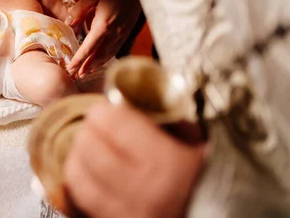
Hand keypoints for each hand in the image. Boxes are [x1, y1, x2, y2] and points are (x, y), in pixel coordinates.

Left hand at [64, 102, 205, 217]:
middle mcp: (144, 193)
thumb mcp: (195, 139)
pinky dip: (80, 181)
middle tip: (96, 125)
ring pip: (77, 176)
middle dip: (88, 129)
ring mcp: (128, 214)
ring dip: (79, 154)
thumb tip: (121, 99)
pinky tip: (90, 172)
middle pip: (88, 147)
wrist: (227, 216)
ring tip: (89, 147)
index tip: (107, 108)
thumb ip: (160, 117)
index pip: (111, 121)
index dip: (104, 110)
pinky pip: (82, 199)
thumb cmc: (210, 175)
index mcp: (169, 164)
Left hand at [66, 0, 141, 77]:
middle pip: (99, 55)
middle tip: (75, 76)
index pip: (89, 48)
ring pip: (108, 54)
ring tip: (87, 72)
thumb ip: (79, 10)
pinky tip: (101, 59)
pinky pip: (116, 48)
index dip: (79, 60)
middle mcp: (115, 32)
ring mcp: (123, 32)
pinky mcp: (127, 30)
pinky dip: (107, 56)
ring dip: (97, 64)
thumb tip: (68, 24)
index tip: (70, 68)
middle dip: (87, 67)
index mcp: (104, 24)